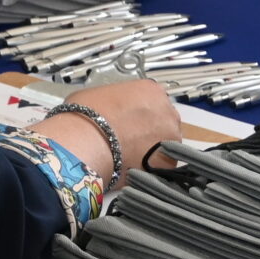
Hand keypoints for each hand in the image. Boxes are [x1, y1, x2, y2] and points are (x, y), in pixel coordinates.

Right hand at [38, 80, 181, 184]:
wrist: (88, 142)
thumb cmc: (88, 115)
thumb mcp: (97, 95)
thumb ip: (113, 102)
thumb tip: (108, 112)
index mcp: (150, 90)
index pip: (151, 99)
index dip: (139, 112)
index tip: (130, 120)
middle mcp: (166, 111)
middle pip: (162, 121)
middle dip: (149, 130)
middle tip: (129, 138)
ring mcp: (171, 137)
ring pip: (165, 144)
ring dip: (152, 150)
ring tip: (129, 156)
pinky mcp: (169, 162)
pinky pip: (162, 166)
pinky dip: (150, 168)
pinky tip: (132, 167)